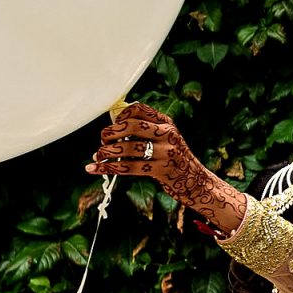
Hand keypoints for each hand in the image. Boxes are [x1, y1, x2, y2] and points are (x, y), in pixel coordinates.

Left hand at [89, 104, 243, 234]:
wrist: (197, 182)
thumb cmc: (174, 160)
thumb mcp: (166, 140)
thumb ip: (145, 132)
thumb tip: (112, 128)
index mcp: (167, 123)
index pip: (139, 109)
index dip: (121, 115)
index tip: (112, 123)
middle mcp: (168, 134)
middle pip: (132, 126)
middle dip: (111, 133)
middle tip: (103, 140)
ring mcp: (166, 152)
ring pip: (128, 148)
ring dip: (107, 152)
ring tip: (98, 156)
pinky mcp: (161, 170)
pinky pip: (129, 167)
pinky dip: (109, 168)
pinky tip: (95, 169)